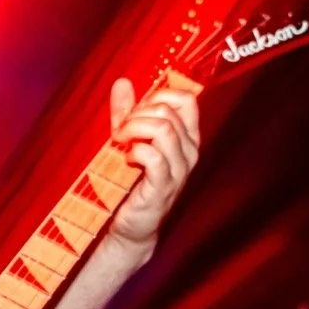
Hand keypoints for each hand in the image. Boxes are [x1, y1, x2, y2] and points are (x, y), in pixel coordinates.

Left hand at [104, 76, 201, 250]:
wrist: (133, 226)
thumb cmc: (133, 182)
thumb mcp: (130, 140)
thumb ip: (128, 111)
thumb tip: (122, 82)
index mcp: (186, 137)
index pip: (186, 99)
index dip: (158, 95)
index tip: (135, 109)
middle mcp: (189, 151)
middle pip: (168, 111)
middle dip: (137, 114)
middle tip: (120, 130)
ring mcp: (179, 170)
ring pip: (163, 129)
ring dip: (134, 129)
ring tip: (120, 141)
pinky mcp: (163, 187)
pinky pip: (153, 156)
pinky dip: (135, 151)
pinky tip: (126, 159)